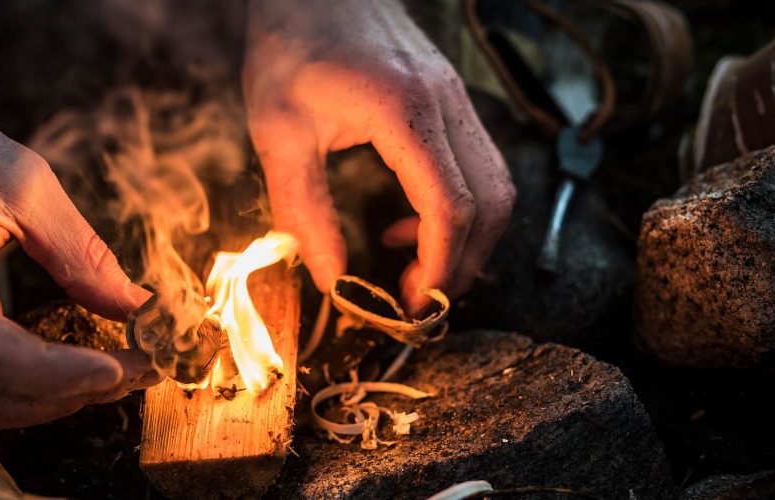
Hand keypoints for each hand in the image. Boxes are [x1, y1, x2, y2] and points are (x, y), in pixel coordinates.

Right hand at [0, 77, 157, 428]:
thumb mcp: (23, 178)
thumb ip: (79, 251)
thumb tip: (137, 307)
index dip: (54, 372)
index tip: (117, 366)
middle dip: (69, 395)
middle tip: (135, 371)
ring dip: (45, 405)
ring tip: (106, 376)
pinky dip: (12, 396)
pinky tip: (57, 374)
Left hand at [243, 0, 513, 313]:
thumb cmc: (290, 47)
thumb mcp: (279, 134)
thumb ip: (305, 211)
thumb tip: (332, 279)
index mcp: (405, 112)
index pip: (451, 207)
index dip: (439, 267)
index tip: (411, 306)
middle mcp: (446, 103)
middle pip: (490, 203)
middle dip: (462, 264)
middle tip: (418, 301)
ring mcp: (457, 97)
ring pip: (496, 185)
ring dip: (467, 239)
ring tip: (414, 267)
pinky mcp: (451, 98)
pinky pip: (478, 165)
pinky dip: (459, 207)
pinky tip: (409, 221)